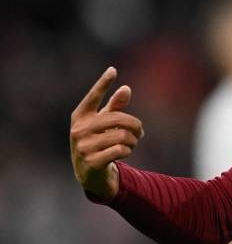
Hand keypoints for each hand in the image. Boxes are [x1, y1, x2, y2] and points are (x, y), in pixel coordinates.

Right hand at [69, 67, 143, 199]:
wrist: (89, 173)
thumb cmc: (98, 142)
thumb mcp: (104, 124)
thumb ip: (115, 107)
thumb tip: (126, 89)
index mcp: (80, 116)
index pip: (93, 97)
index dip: (103, 83)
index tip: (113, 70)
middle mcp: (78, 129)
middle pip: (118, 119)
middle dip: (135, 125)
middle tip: (140, 132)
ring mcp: (83, 146)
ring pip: (122, 135)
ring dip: (133, 140)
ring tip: (131, 143)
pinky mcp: (91, 162)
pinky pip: (121, 150)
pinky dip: (128, 150)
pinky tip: (125, 152)